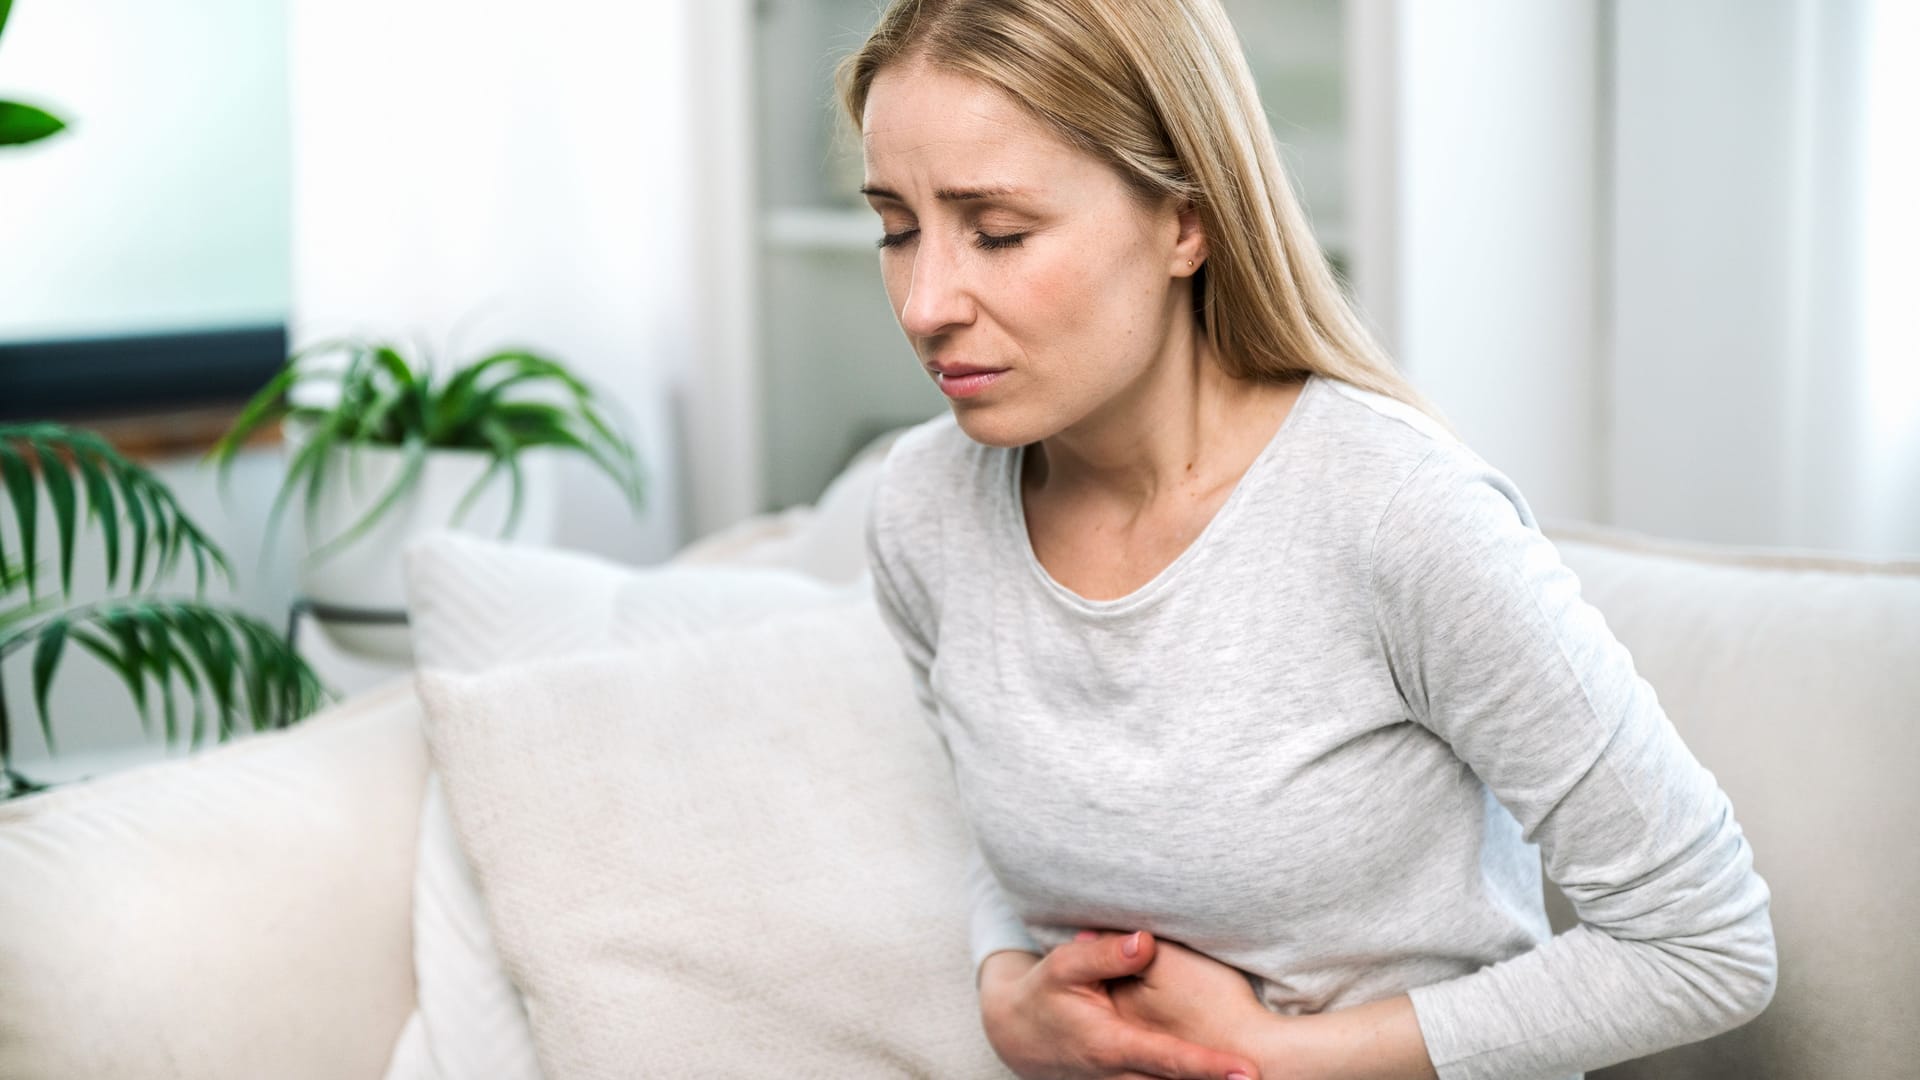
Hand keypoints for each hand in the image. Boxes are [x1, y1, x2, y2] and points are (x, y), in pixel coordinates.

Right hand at [977, 931, 1261, 1079]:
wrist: (1016, 1035)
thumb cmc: (1043, 994)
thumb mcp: (1062, 966)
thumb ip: (1105, 954)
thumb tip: (1147, 941)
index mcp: (1110, 1045)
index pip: (1170, 1060)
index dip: (1209, 1067)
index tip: (1248, 1072)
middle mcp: (1119, 1076)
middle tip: (1262, 1078)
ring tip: (1247, 1078)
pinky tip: (1217, 1075)